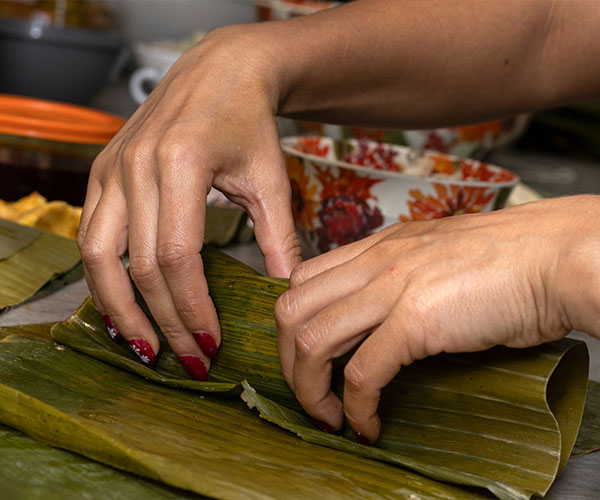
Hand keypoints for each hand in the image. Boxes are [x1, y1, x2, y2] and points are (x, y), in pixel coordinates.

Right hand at [78, 26, 300, 378]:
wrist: (219, 72)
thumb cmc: (249, 122)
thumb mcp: (270, 178)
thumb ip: (279, 237)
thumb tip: (284, 294)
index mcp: (180, 164)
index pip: (177, 257)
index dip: (192, 309)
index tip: (212, 344)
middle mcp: (134, 166)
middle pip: (138, 266)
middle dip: (163, 321)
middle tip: (186, 360)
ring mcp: (111, 168)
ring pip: (97, 257)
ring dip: (119, 309)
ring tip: (145, 347)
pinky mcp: (101, 172)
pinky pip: (90, 237)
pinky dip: (103, 278)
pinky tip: (124, 306)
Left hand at [275, 195, 599, 442]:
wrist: (557, 255)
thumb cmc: (508, 260)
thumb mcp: (435, 256)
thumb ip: (400, 276)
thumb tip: (378, 317)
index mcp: (378, 245)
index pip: (302, 280)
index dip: (293, 325)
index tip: (305, 358)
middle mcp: (375, 261)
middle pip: (291, 310)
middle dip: (288, 362)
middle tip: (309, 393)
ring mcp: (392, 287)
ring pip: (311, 341)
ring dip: (310, 389)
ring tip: (329, 415)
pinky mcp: (417, 320)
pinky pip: (363, 374)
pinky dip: (356, 408)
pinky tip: (369, 424)